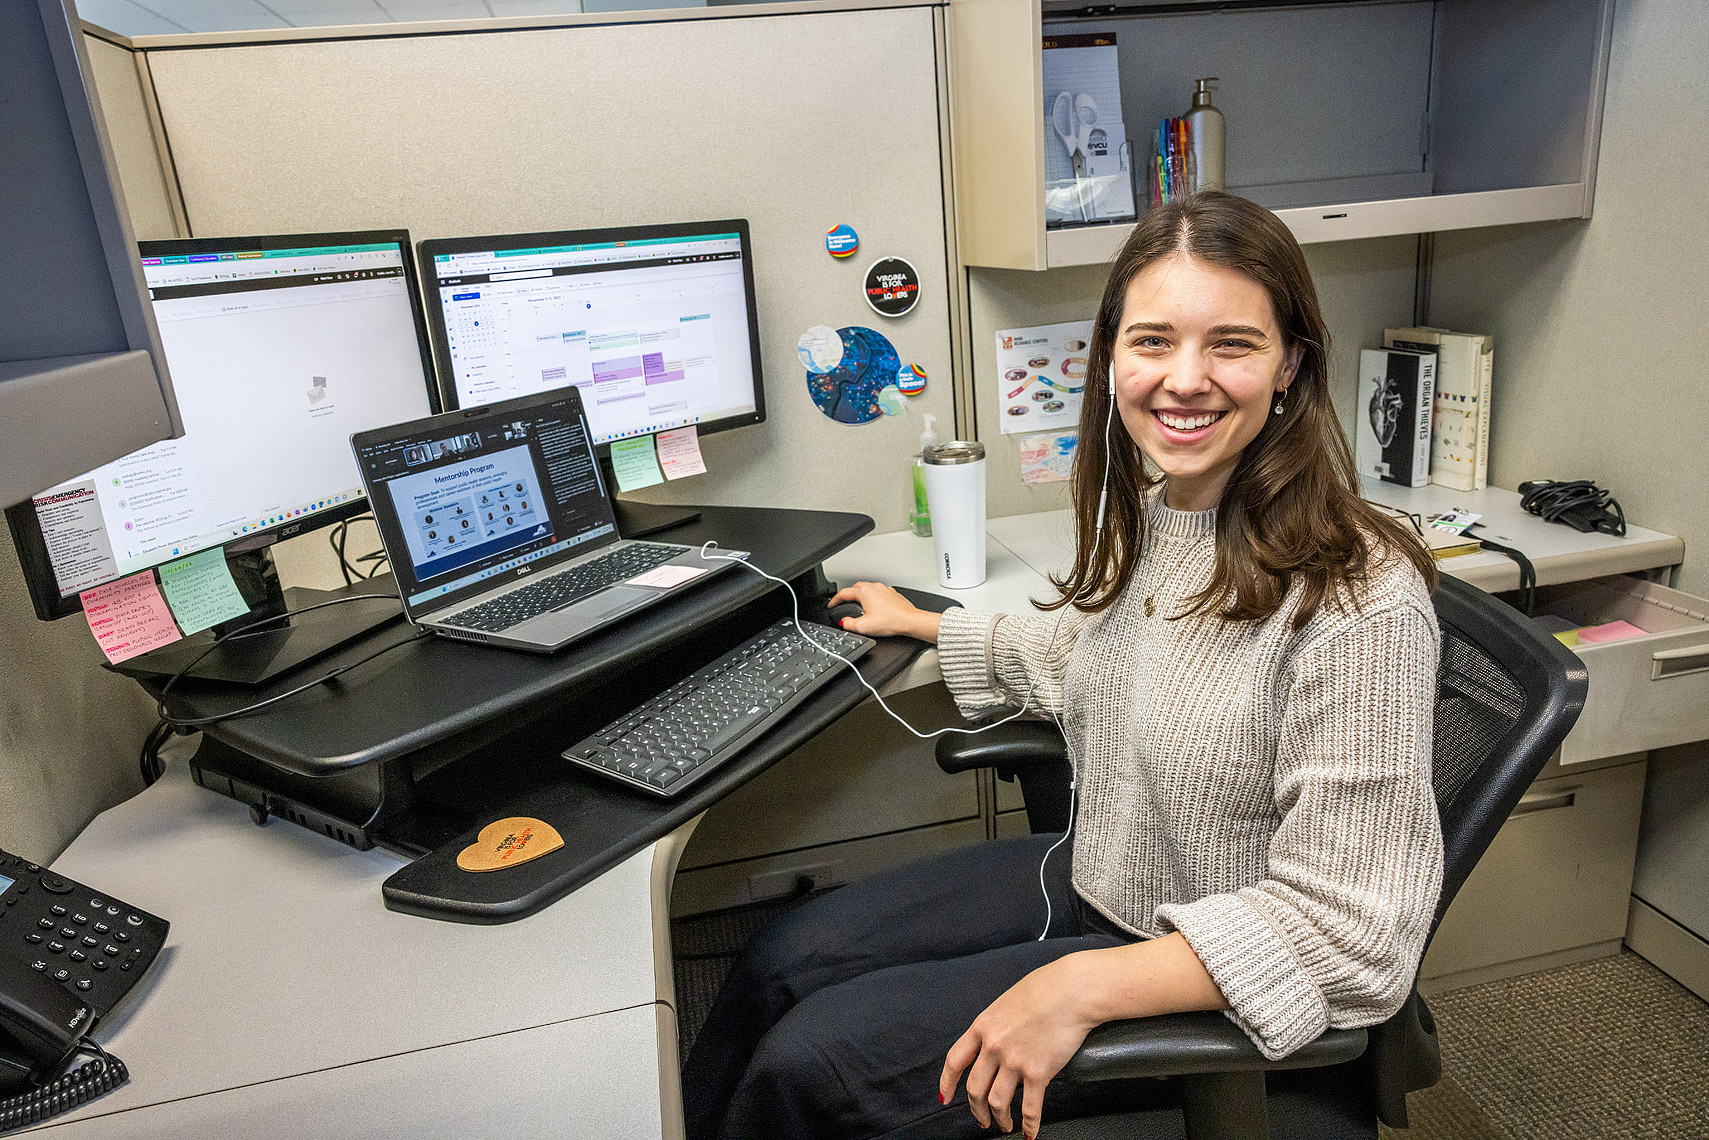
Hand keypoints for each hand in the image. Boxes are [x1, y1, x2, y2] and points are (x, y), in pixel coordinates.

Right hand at [828, 581, 940, 642]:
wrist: (910, 621)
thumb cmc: (892, 622)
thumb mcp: (863, 627)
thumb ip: (848, 624)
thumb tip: (844, 622)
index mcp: (864, 592)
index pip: (843, 593)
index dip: (834, 600)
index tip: (831, 605)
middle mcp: (874, 587)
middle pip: (855, 588)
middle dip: (847, 596)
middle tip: (843, 605)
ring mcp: (884, 589)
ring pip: (867, 589)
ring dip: (860, 596)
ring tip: (857, 606)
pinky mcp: (892, 594)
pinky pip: (878, 593)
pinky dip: (872, 598)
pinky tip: (874, 607)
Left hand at [939, 955, 1099, 1138]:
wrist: (1072, 990)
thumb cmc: (1045, 989)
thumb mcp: (1006, 1003)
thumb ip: (996, 1025)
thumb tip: (994, 1042)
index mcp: (982, 1027)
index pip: (955, 1061)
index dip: (947, 1083)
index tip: (945, 1096)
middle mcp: (994, 1046)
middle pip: (975, 1089)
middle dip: (977, 1110)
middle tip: (982, 1120)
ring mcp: (1014, 1060)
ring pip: (998, 1103)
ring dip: (1000, 1120)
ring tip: (1005, 1125)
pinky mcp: (1038, 1072)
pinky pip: (1030, 1107)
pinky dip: (1029, 1124)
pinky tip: (1030, 1131)